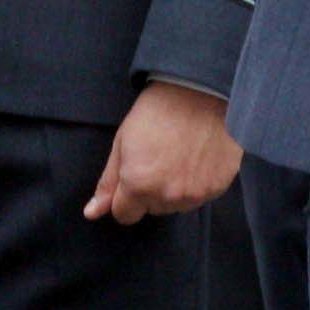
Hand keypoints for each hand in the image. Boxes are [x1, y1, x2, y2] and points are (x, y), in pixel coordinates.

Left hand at [85, 80, 241, 223]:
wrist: (199, 94)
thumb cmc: (156, 114)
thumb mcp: (121, 144)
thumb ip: (108, 183)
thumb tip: (92, 213)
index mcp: (138, 186)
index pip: (124, 215)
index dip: (124, 198)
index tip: (130, 178)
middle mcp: (168, 197)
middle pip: (151, 209)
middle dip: (149, 192)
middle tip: (156, 160)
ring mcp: (195, 195)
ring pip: (175, 205)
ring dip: (172, 190)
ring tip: (176, 157)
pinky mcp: (217, 189)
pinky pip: (198, 197)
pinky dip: (194, 184)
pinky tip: (194, 159)